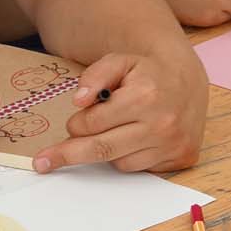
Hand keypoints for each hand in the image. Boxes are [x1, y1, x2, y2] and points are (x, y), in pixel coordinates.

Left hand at [32, 46, 208, 173]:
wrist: (188, 80)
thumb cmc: (146, 71)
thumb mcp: (118, 61)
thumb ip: (94, 76)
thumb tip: (78, 101)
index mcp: (144, 96)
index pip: (93, 123)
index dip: (77, 124)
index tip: (73, 123)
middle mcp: (162, 123)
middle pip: (102, 149)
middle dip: (69, 154)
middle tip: (43, 162)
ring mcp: (174, 144)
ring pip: (120, 163)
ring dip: (108, 151)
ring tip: (115, 130)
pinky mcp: (182, 157)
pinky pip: (141, 169)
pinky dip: (130, 157)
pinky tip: (135, 139)